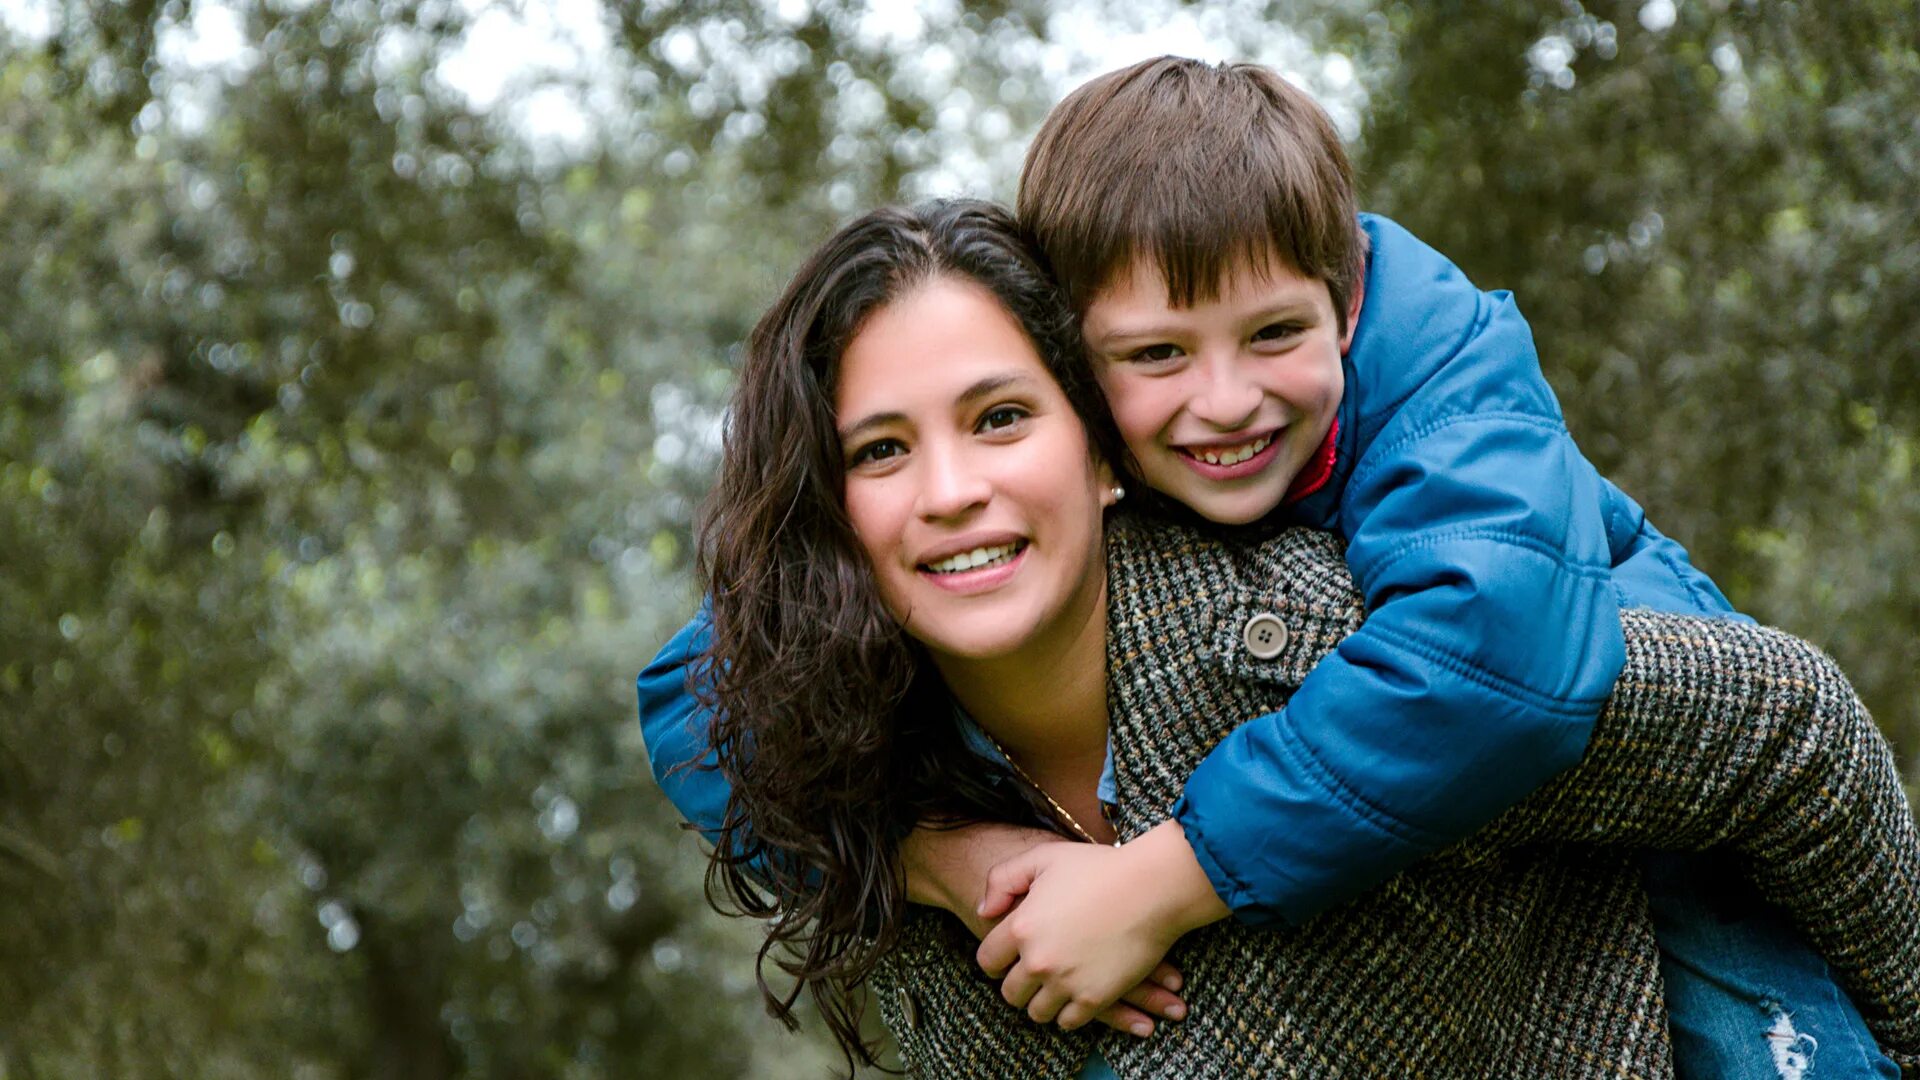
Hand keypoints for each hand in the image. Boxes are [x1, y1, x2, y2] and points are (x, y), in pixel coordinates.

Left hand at [974, 824, 1225, 1033]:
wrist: (1152, 888)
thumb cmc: (1099, 868)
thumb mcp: (1044, 858)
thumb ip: (1003, 880)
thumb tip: (984, 911)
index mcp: (1021, 927)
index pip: (987, 961)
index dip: (997, 959)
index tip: (1009, 958)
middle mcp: (1038, 960)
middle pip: (1010, 993)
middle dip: (1019, 984)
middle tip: (1034, 974)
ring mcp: (1066, 983)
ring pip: (1037, 1013)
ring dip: (1043, 1001)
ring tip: (1054, 987)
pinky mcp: (1095, 999)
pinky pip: (1068, 1022)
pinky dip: (1069, 1013)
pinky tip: (1076, 996)